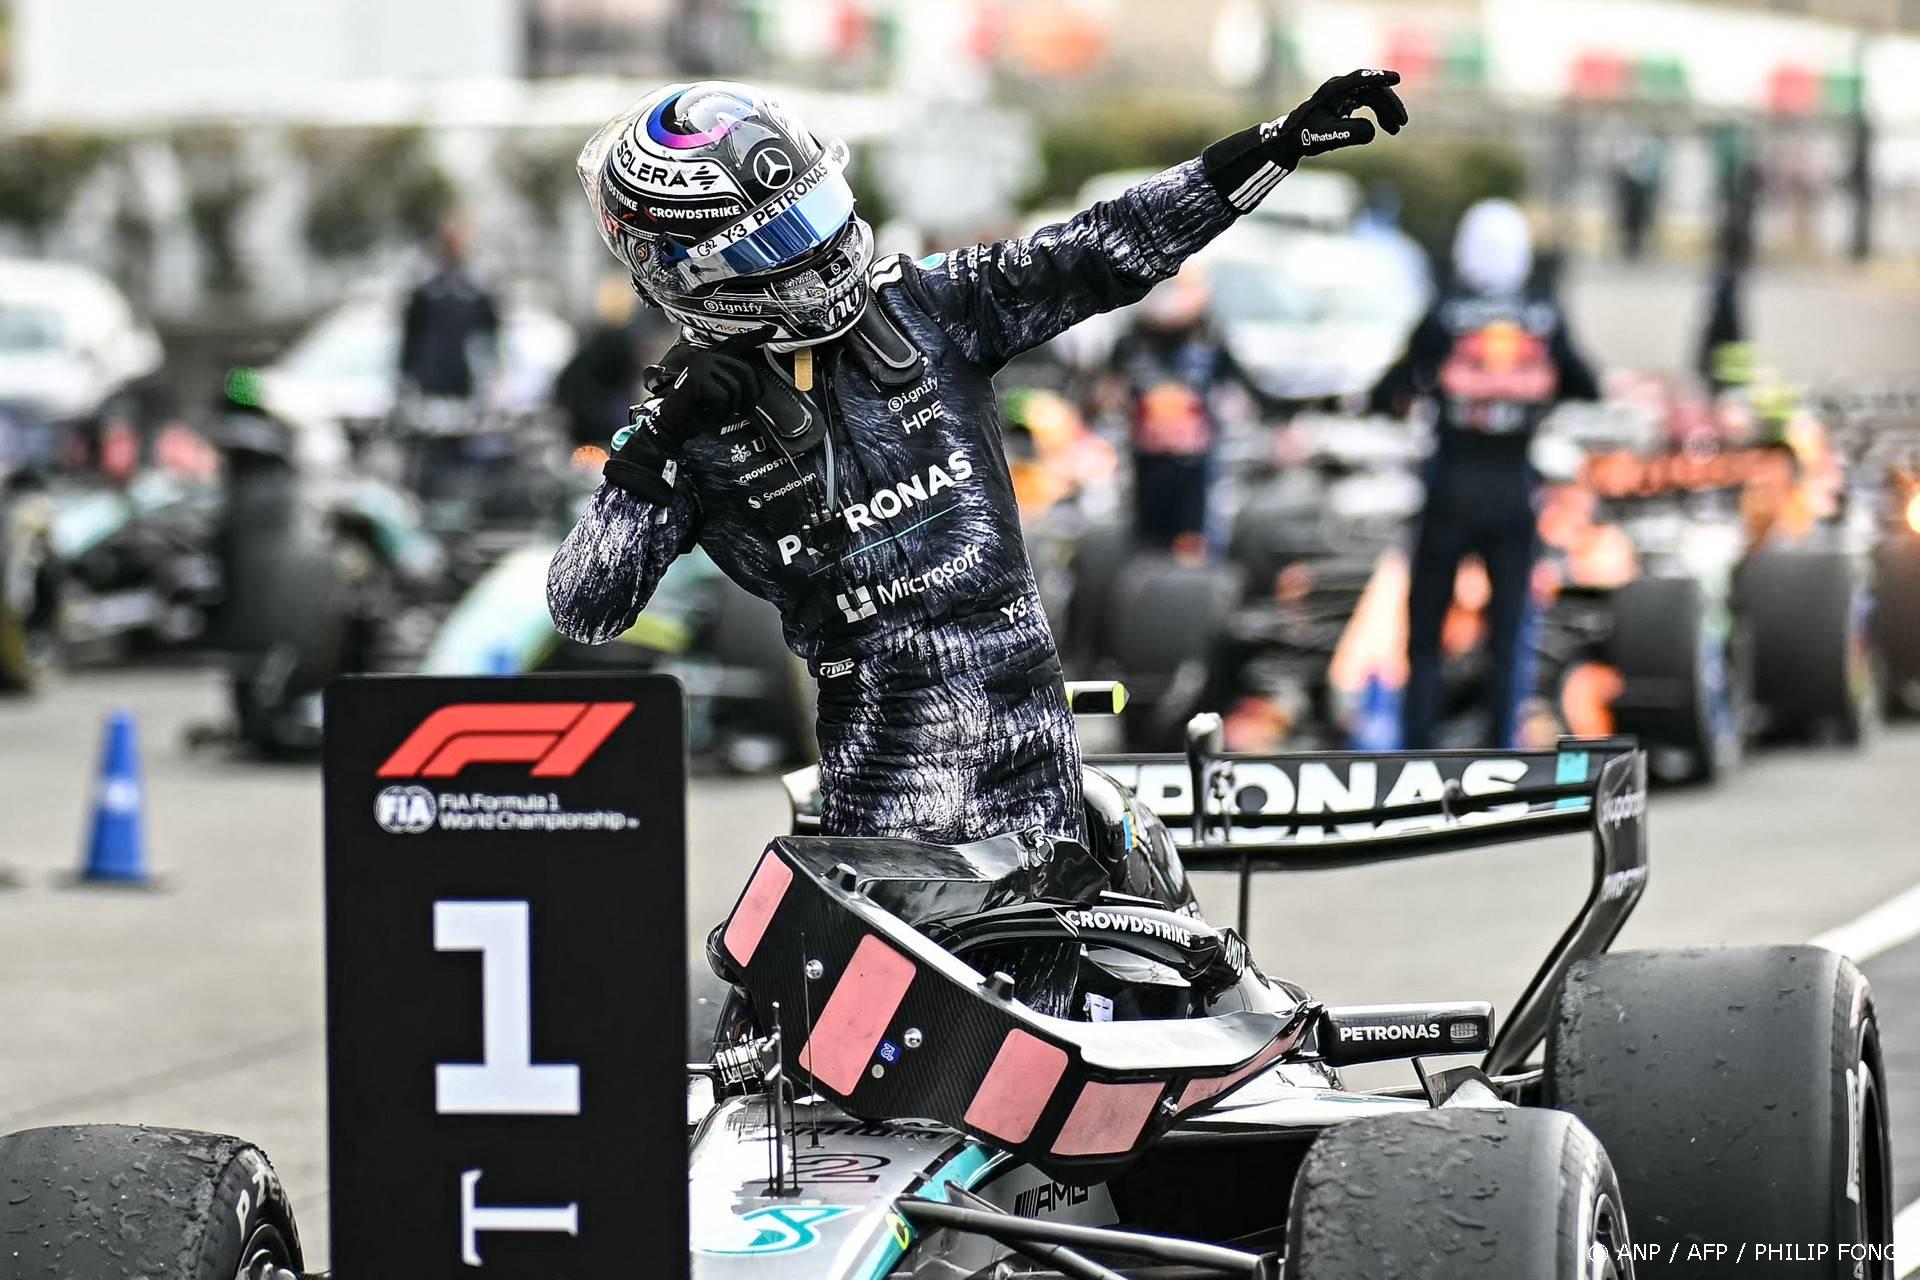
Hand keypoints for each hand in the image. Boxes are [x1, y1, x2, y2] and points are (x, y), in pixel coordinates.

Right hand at [605, 327, 769, 501]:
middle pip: (745, 372)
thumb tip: (759, 387)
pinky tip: (706, 414)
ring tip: (715, 413)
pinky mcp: (695, 377)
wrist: (670, 427)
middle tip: (743, 412)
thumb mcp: (720, 397)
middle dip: (750, 397)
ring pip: (735, 389)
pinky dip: (719, 413)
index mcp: (712, 358)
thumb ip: (735, 387)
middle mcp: (706, 356)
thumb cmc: (696, 414)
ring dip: (729, 409)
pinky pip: (723, 397)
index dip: (755, 337)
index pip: (737, 344)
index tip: (771, 329)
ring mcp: (700, 365)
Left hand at [1203, 70, 1405, 211]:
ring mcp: (1343, 93)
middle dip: (1389, 105)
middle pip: (1372, 90)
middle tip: (1401, 124)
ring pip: (1372, 96)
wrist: (1290, 140)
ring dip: (1386, 111)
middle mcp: (1339, 88)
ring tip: (1395, 129)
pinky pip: (1368, 103)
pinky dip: (1378, 114)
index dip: (1379, 78)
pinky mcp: (1345, 102)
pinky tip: (1385, 127)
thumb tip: (1372, 131)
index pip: (1360, 79)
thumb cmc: (1305, 137)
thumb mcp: (1328, 137)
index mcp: (1333, 91)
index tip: (1397, 79)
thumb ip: (1350, 133)